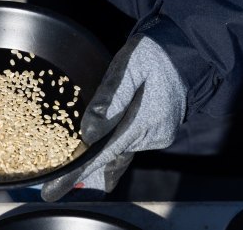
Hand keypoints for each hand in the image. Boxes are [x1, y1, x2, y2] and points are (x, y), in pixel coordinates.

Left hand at [41, 35, 186, 201]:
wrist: (188, 50)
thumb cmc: (155, 53)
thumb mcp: (129, 66)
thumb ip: (109, 98)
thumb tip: (87, 134)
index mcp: (144, 121)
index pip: (105, 154)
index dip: (78, 173)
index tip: (53, 192)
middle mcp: (153, 135)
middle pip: (112, 156)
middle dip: (86, 167)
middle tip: (56, 184)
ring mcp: (158, 135)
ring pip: (121, 150)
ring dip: (102, 152)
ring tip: (76, 165)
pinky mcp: (160, 131)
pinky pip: (131, 142)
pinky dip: (116, 144)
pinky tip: (104, 143)